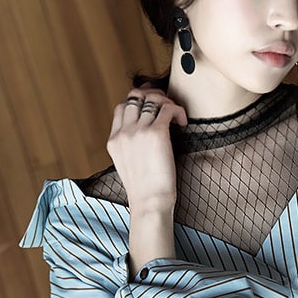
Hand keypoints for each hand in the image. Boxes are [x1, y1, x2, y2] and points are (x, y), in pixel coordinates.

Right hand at [106, 84, 187, 216]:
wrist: (149, 202)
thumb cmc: (144, 189)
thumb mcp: (126, 164)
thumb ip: (129, 146)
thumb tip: (145, 132)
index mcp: (114, 140)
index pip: (121, 106)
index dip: (138, 100)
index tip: (152, 104)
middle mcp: (124, 132)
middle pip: (135, 96)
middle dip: (152, 96)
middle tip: (166, 106)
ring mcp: (138, 131)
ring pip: (152, 99)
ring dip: (167, 102)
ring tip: (176, 115)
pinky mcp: (156, 133)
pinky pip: (168, 108)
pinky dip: (178, 111)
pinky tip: (182, 122)